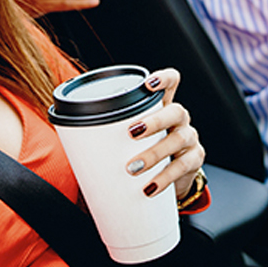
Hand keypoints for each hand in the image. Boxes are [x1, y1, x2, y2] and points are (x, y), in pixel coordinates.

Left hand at [122, 68, 205, 200]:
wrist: (171, 178)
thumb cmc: (146, 149)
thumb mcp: (134, 137)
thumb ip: (113, 131)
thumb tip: (72, 139)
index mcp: (164, 106)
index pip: (172, 82)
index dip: (164, 79)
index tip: (148, 84)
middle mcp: (180, 119)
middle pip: (175, 111)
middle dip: (154, 121)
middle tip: (132, 133)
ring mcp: (190, 138)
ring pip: (178, 139)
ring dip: (154, 153)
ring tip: (133, 167)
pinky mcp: (195, 160)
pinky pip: (182, 166)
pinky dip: (164, 178)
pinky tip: (149, 187)